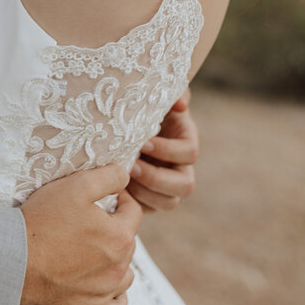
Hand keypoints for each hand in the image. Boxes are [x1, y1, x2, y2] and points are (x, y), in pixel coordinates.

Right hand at [19, 165, 142, 304]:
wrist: (12, 264)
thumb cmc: (42, 224)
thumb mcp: (76, 186)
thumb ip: (108, 177)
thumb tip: (125, 176)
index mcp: (119, 237)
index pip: (133, 213)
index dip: (122, 199)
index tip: (108, 196)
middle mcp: (118, 269)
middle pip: (127, 243)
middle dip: (114, 229)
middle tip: (91, 222)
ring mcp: (104, 294)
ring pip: (124, 275)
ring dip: (115, 262)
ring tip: (94, 252)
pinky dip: (114, 296)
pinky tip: (103, 286)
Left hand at [128, 89, 198, 213]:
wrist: (122, 128)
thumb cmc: (141, 108)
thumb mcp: (155, 97)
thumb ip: (170, 93)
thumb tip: (180, 104)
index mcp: (186, 142)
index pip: (190, 153)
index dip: (168, 150)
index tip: (144, 142)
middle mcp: (181, 168)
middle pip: (185, 185)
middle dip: (157, 178)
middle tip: (131, 165)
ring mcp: (167, 187)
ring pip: (168, 202)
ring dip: (145, 194)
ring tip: (121, 178)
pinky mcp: (150, 200)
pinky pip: (148, 211)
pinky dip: (132, 204)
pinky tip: (114, 189)